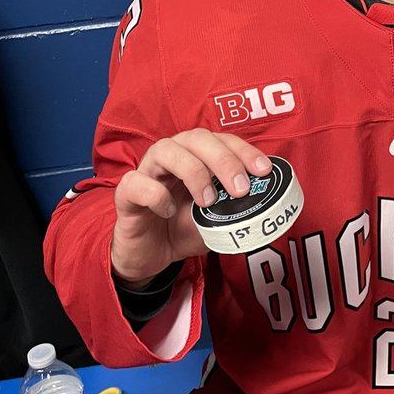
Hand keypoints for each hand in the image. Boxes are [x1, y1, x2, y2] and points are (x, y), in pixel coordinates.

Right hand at [111, 130, 271, 285]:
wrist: (150, 255)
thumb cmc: (182, 227)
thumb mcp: (217, 218)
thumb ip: (236, 207)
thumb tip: (267, 207)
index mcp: (196, 155)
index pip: (222, 140)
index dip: (244, 150)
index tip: (264, 170)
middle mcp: (172, 155)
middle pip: (196, 137)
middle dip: (223, 159)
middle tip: (240, 188)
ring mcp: (147, 171)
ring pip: (165, 149)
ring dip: (193, 171)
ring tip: (208, 201)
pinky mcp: (126, 193)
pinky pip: (136, 182)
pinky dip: (156, 195)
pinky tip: (167, 211)